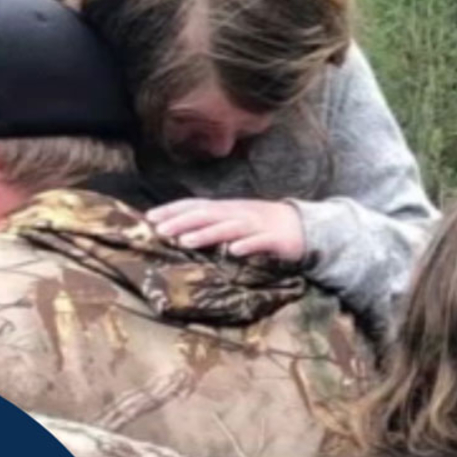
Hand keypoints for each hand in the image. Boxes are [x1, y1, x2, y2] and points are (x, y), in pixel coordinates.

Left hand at [147, 199, 306, 261]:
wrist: (306, 227)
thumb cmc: (264, 226)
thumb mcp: (235, 220)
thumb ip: (212, 223)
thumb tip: (179, 229)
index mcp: (228, 209)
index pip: (196, 205)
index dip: (174, 210)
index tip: (150, 217)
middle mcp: (239, 214)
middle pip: (208, 215)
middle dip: (182, 221)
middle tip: (160, 230)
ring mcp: (258, 225)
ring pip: (229, 228)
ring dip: (207, 233)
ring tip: (185, 241)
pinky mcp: (276, 240)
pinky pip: (260, 242)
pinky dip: (247, 245)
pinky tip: (234, 251)